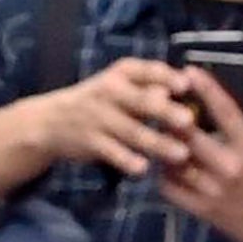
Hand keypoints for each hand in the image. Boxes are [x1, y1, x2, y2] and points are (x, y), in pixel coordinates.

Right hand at [49, 56, 204, 175]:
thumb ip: (152, 85)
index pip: (149, 71)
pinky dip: (127, 161)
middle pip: (142, 102)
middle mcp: (111, 91)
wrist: (52, 120)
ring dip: (158, 143)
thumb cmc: (102, 100)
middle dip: (165, 112)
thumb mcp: (122, 83)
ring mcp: (99, 117)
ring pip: (133, 132)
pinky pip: (112, 152)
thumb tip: (190, 86)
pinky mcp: (90, 141)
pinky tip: (143, 169)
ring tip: (181, 155)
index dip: (168, 78)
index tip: (186, 87)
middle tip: (189, 121)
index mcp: (124, 72)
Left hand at [152, 70, 242, 241]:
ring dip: (164, 143)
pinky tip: (164, 162)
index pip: (225, 111)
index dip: (206, 88)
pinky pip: (170, 188)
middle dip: (173, 114)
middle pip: (191, 135)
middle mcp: (230, 169)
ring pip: (175, 161)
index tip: (190, 70)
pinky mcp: (201, 210)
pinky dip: (163, 173)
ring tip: (158, 128)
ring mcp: (212, 191)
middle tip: (162, 99)